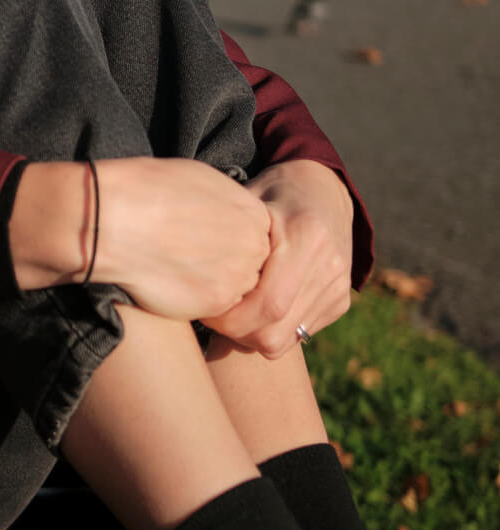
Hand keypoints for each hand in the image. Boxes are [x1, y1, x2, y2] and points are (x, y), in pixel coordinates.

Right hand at [10, 157, 271, 319]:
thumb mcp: (199, 179)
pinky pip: (215, 310)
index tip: (203, 241)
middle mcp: (254, 245)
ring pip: (234, 290)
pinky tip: (169, 283)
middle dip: (224, 265)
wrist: (115, 218)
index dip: (227, 240)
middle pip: (249, 265)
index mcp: (253, 212)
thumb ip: (224, 202)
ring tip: (176, 271)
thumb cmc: (147, 190)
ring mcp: (238, 276)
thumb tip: (221, 214)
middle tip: (188, 258)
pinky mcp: (215, 303)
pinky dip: (194, 301)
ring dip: (211, 285)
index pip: (254, 236)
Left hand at [205, 159, 353, 358]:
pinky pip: (298, 333)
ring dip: (252, 334)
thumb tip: (186, 270)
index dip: (230, 318)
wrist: (323, 189)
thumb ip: (225, 234)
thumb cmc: (272, 193)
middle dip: (236, 334)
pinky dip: (271, 328)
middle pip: (274, 333)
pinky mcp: (341, 301)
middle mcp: (329, 265)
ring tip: (232, 309)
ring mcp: (338, 287)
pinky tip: (256, 305)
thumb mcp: (246, 200)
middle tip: (212, 315)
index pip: (269, 304)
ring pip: (285, 340)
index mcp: (306, 235)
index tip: (204, 307)